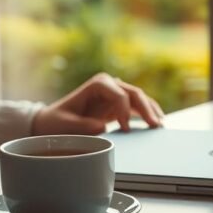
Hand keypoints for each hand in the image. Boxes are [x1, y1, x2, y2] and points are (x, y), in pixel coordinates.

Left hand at [31, 72, 164, 135]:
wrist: (52, 123)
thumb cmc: (56, 122)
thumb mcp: (65, 125)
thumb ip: (82, 125)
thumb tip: (102, 126)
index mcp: (97, 84)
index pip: (119, 94)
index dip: (124, 110)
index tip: (125, 128)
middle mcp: (109, 85)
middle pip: (134, 93)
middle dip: (146, 108)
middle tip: (154, 125)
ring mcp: (116, 94)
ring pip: (139, 99)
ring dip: (151, 111)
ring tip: (160, 126)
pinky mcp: (119, 106)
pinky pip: (137, 108)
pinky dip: (147, 114)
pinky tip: (157, 123)